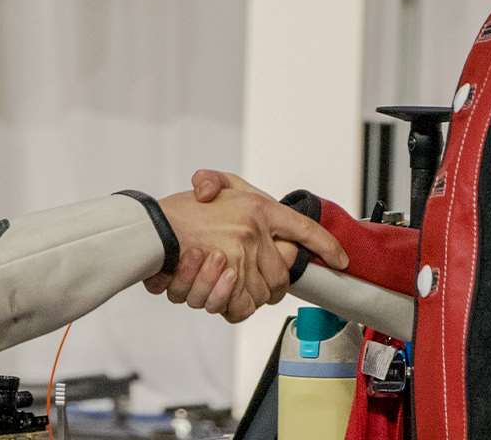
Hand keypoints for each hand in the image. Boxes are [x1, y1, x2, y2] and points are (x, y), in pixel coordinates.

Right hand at [148, 170, 346, 322]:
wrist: (150, 228)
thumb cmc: (179, 210)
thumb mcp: (210, 186)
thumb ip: (222, 184)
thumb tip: (224, 196)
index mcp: (259, 207)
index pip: (304, 228)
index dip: (326, 246)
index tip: (341, 261)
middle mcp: (255, 230)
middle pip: (283, 272)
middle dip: (273, 282)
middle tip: (255, 278)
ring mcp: (243, 255)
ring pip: (264, 292)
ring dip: (251, 295)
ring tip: (232, 286)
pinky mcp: (228, 278)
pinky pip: (244, 305)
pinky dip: (236, 306)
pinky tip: (225, 296)